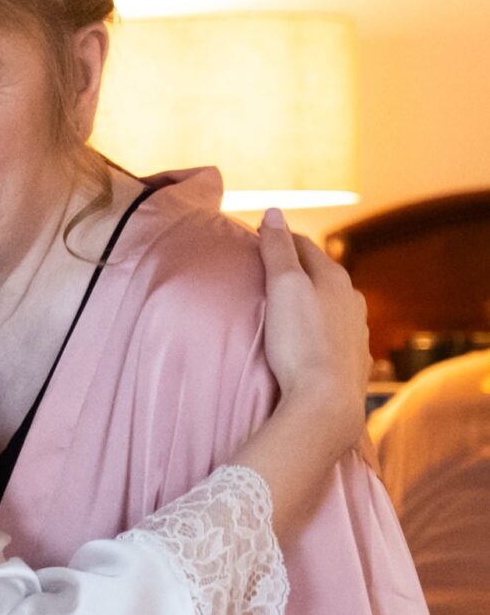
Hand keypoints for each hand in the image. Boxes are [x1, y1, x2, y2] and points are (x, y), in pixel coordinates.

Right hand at [258, 210, 370, 460]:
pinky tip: (313, 339)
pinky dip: (322, 329)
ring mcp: (357, 333)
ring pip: (332, 305)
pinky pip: (336, 335)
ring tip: (290, 304)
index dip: (279, 238)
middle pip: (321, 274)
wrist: (326, 403)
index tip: (257, 236)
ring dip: (313, 300)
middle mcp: (352, 301)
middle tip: (270, 268)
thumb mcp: (283, 286)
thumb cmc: (301, 342)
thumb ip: (278, 248)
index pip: (304, 245)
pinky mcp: (354, 363)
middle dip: (298, 268)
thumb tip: (274, 211)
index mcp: (335, 278)